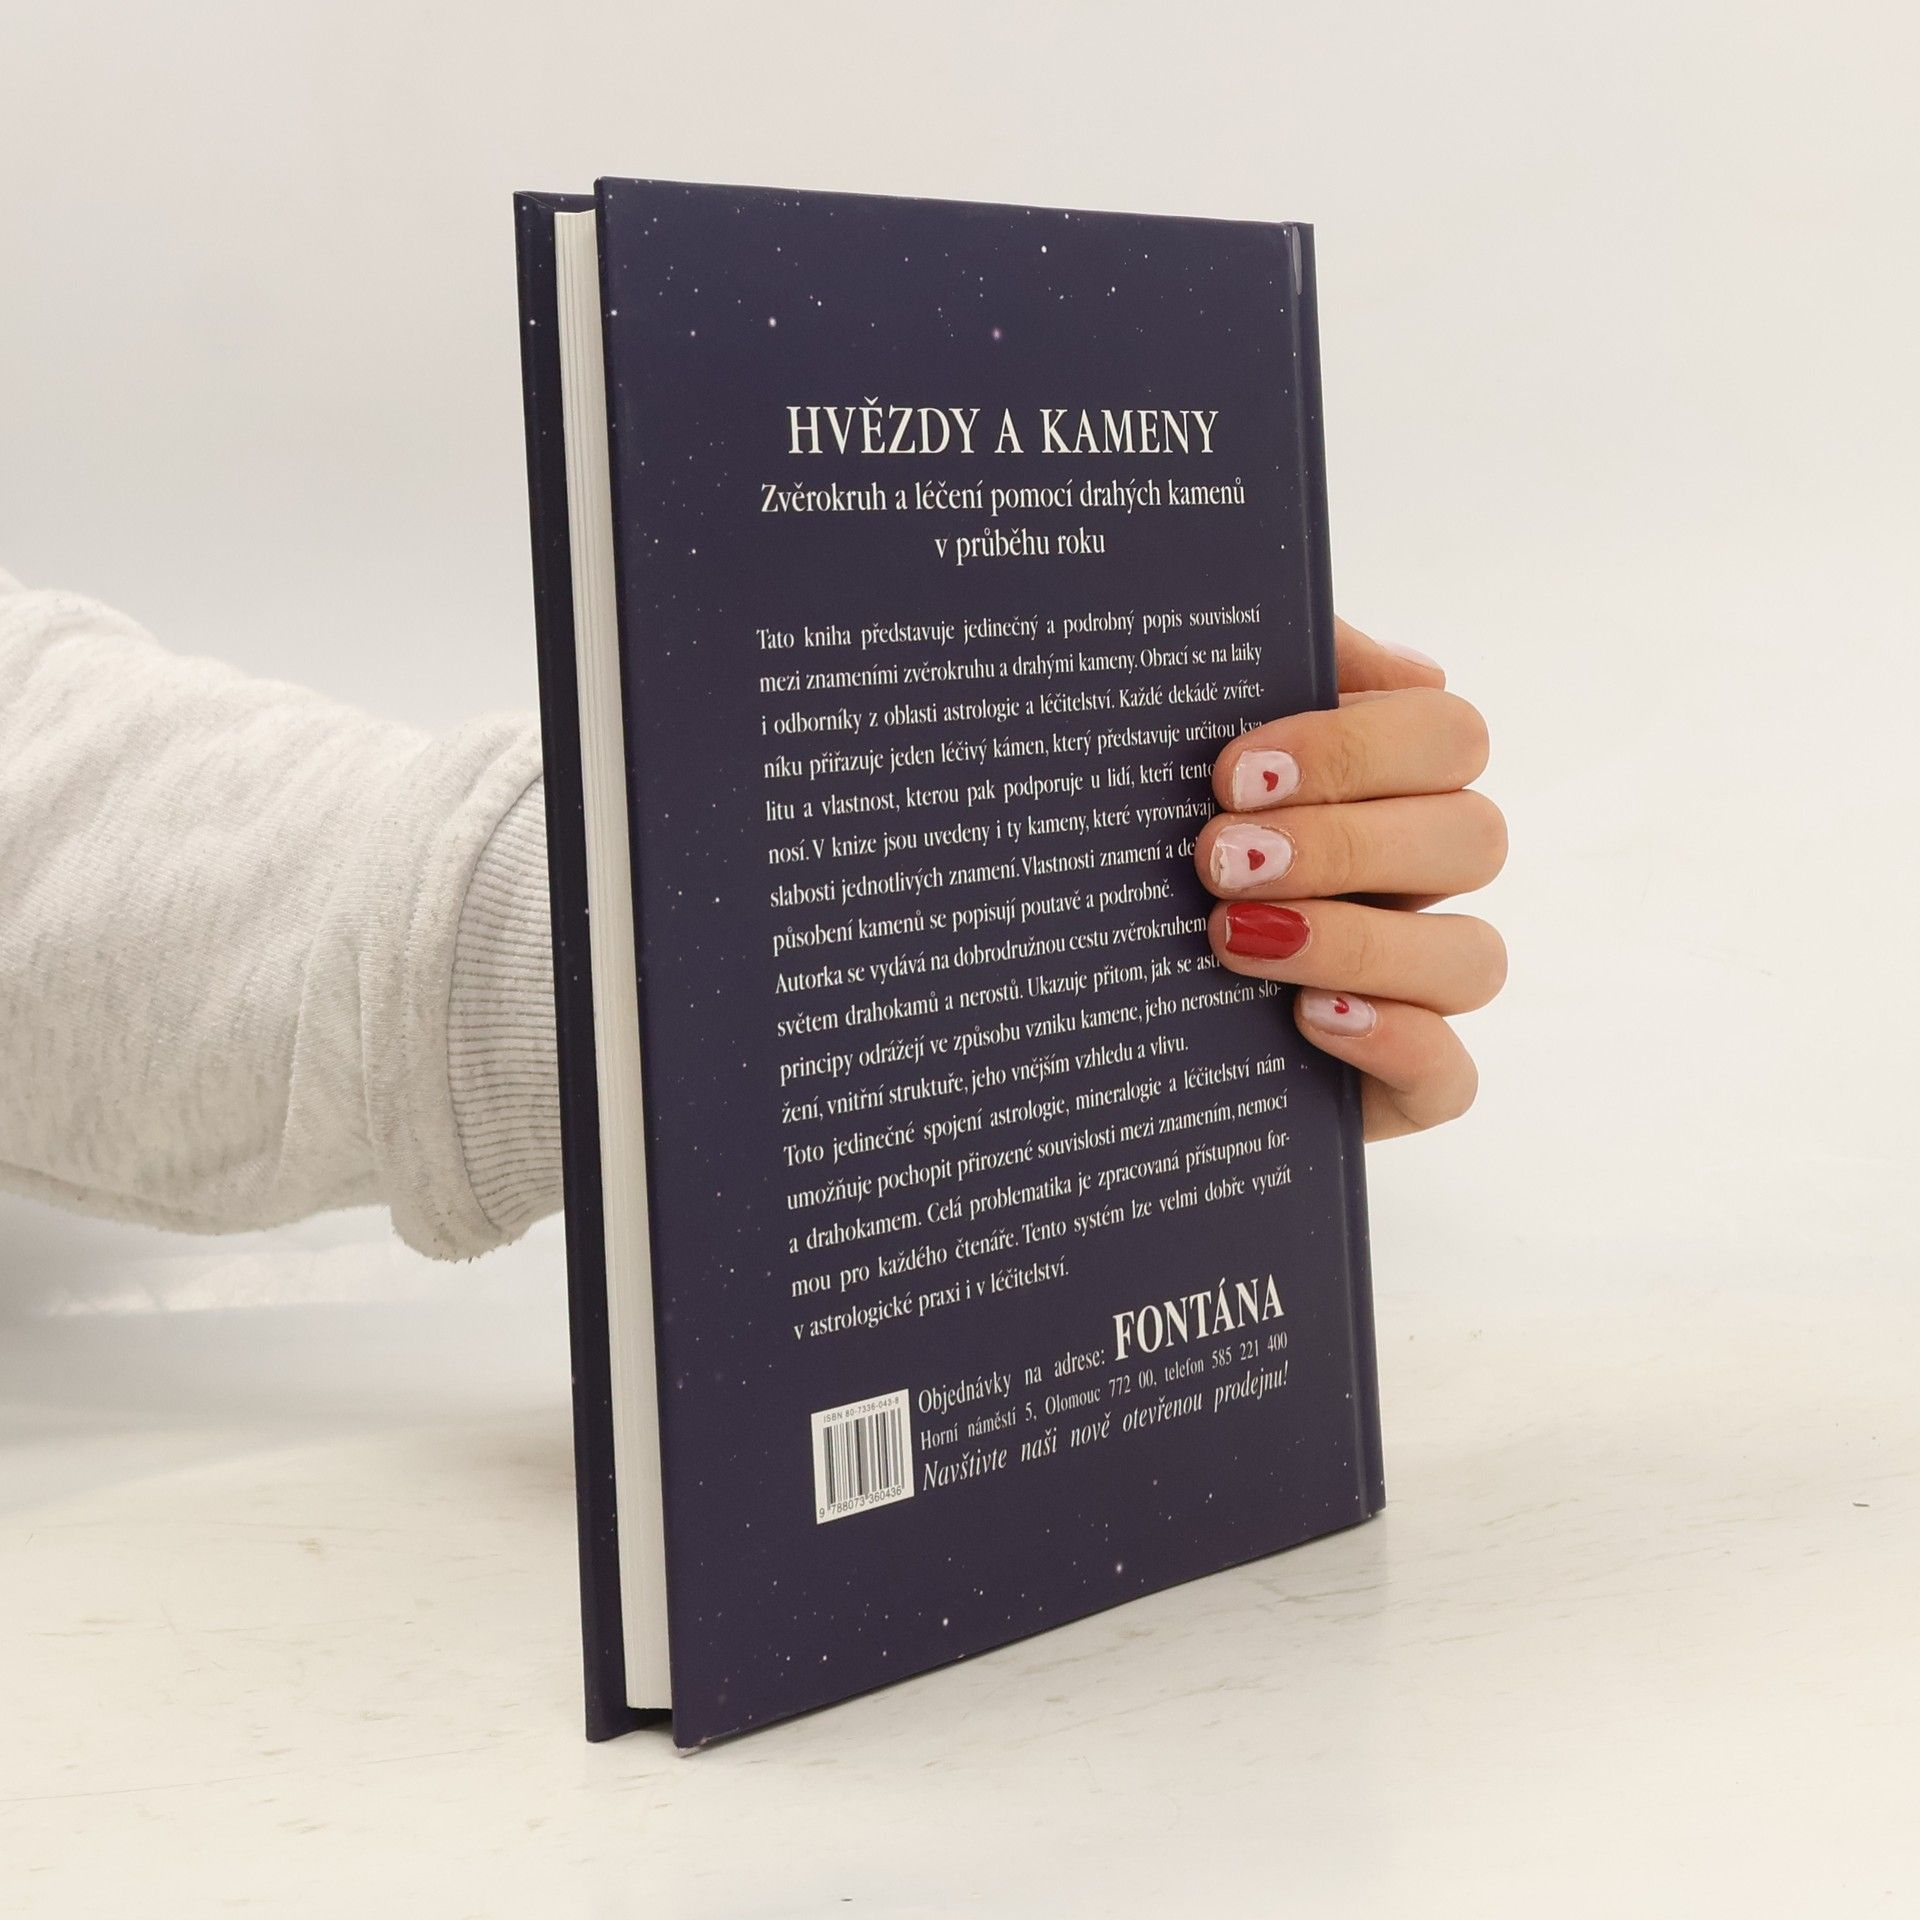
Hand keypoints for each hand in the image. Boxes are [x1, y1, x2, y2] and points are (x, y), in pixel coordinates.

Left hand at [1195, 618, 1506, 1139]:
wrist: (1089, 1007)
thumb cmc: (1143, 853)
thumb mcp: (1176, 750)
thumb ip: (1255, 669)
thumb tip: (1364, 653)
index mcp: (1385, 789)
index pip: (1449, 736)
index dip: (1359, 747)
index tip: (1237, 772)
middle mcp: (1417, 882)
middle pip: (1472, 838)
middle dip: (1344, 843)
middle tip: (1216, 857)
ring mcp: (1417, 988)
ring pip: (1472, 957)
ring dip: (1359, 940)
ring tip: (1233, 936)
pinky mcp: (1400, 1087)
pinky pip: (1450, 1076)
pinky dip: (1395, 1042)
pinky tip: (1309, 1018)